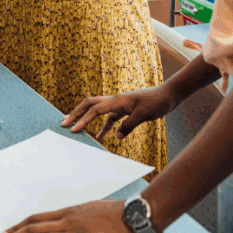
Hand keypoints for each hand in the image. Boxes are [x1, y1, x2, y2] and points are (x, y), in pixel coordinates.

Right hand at [61, 86, 175, 140]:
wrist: (168, 95)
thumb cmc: (157, 102)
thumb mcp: (144, 114)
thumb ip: (129, 125)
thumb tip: (117, 137)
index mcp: (117, 100)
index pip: (94, 110)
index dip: (82, 120)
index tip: (73, 129)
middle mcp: (115, 101)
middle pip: (89, 105)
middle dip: (76, 113)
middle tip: (64, 123)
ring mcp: (119, 105)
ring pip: (98, 111)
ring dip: (86, 119)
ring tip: (76, 128)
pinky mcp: (125, 110)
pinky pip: (110, 119)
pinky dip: (104, 127)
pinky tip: (101, 137)